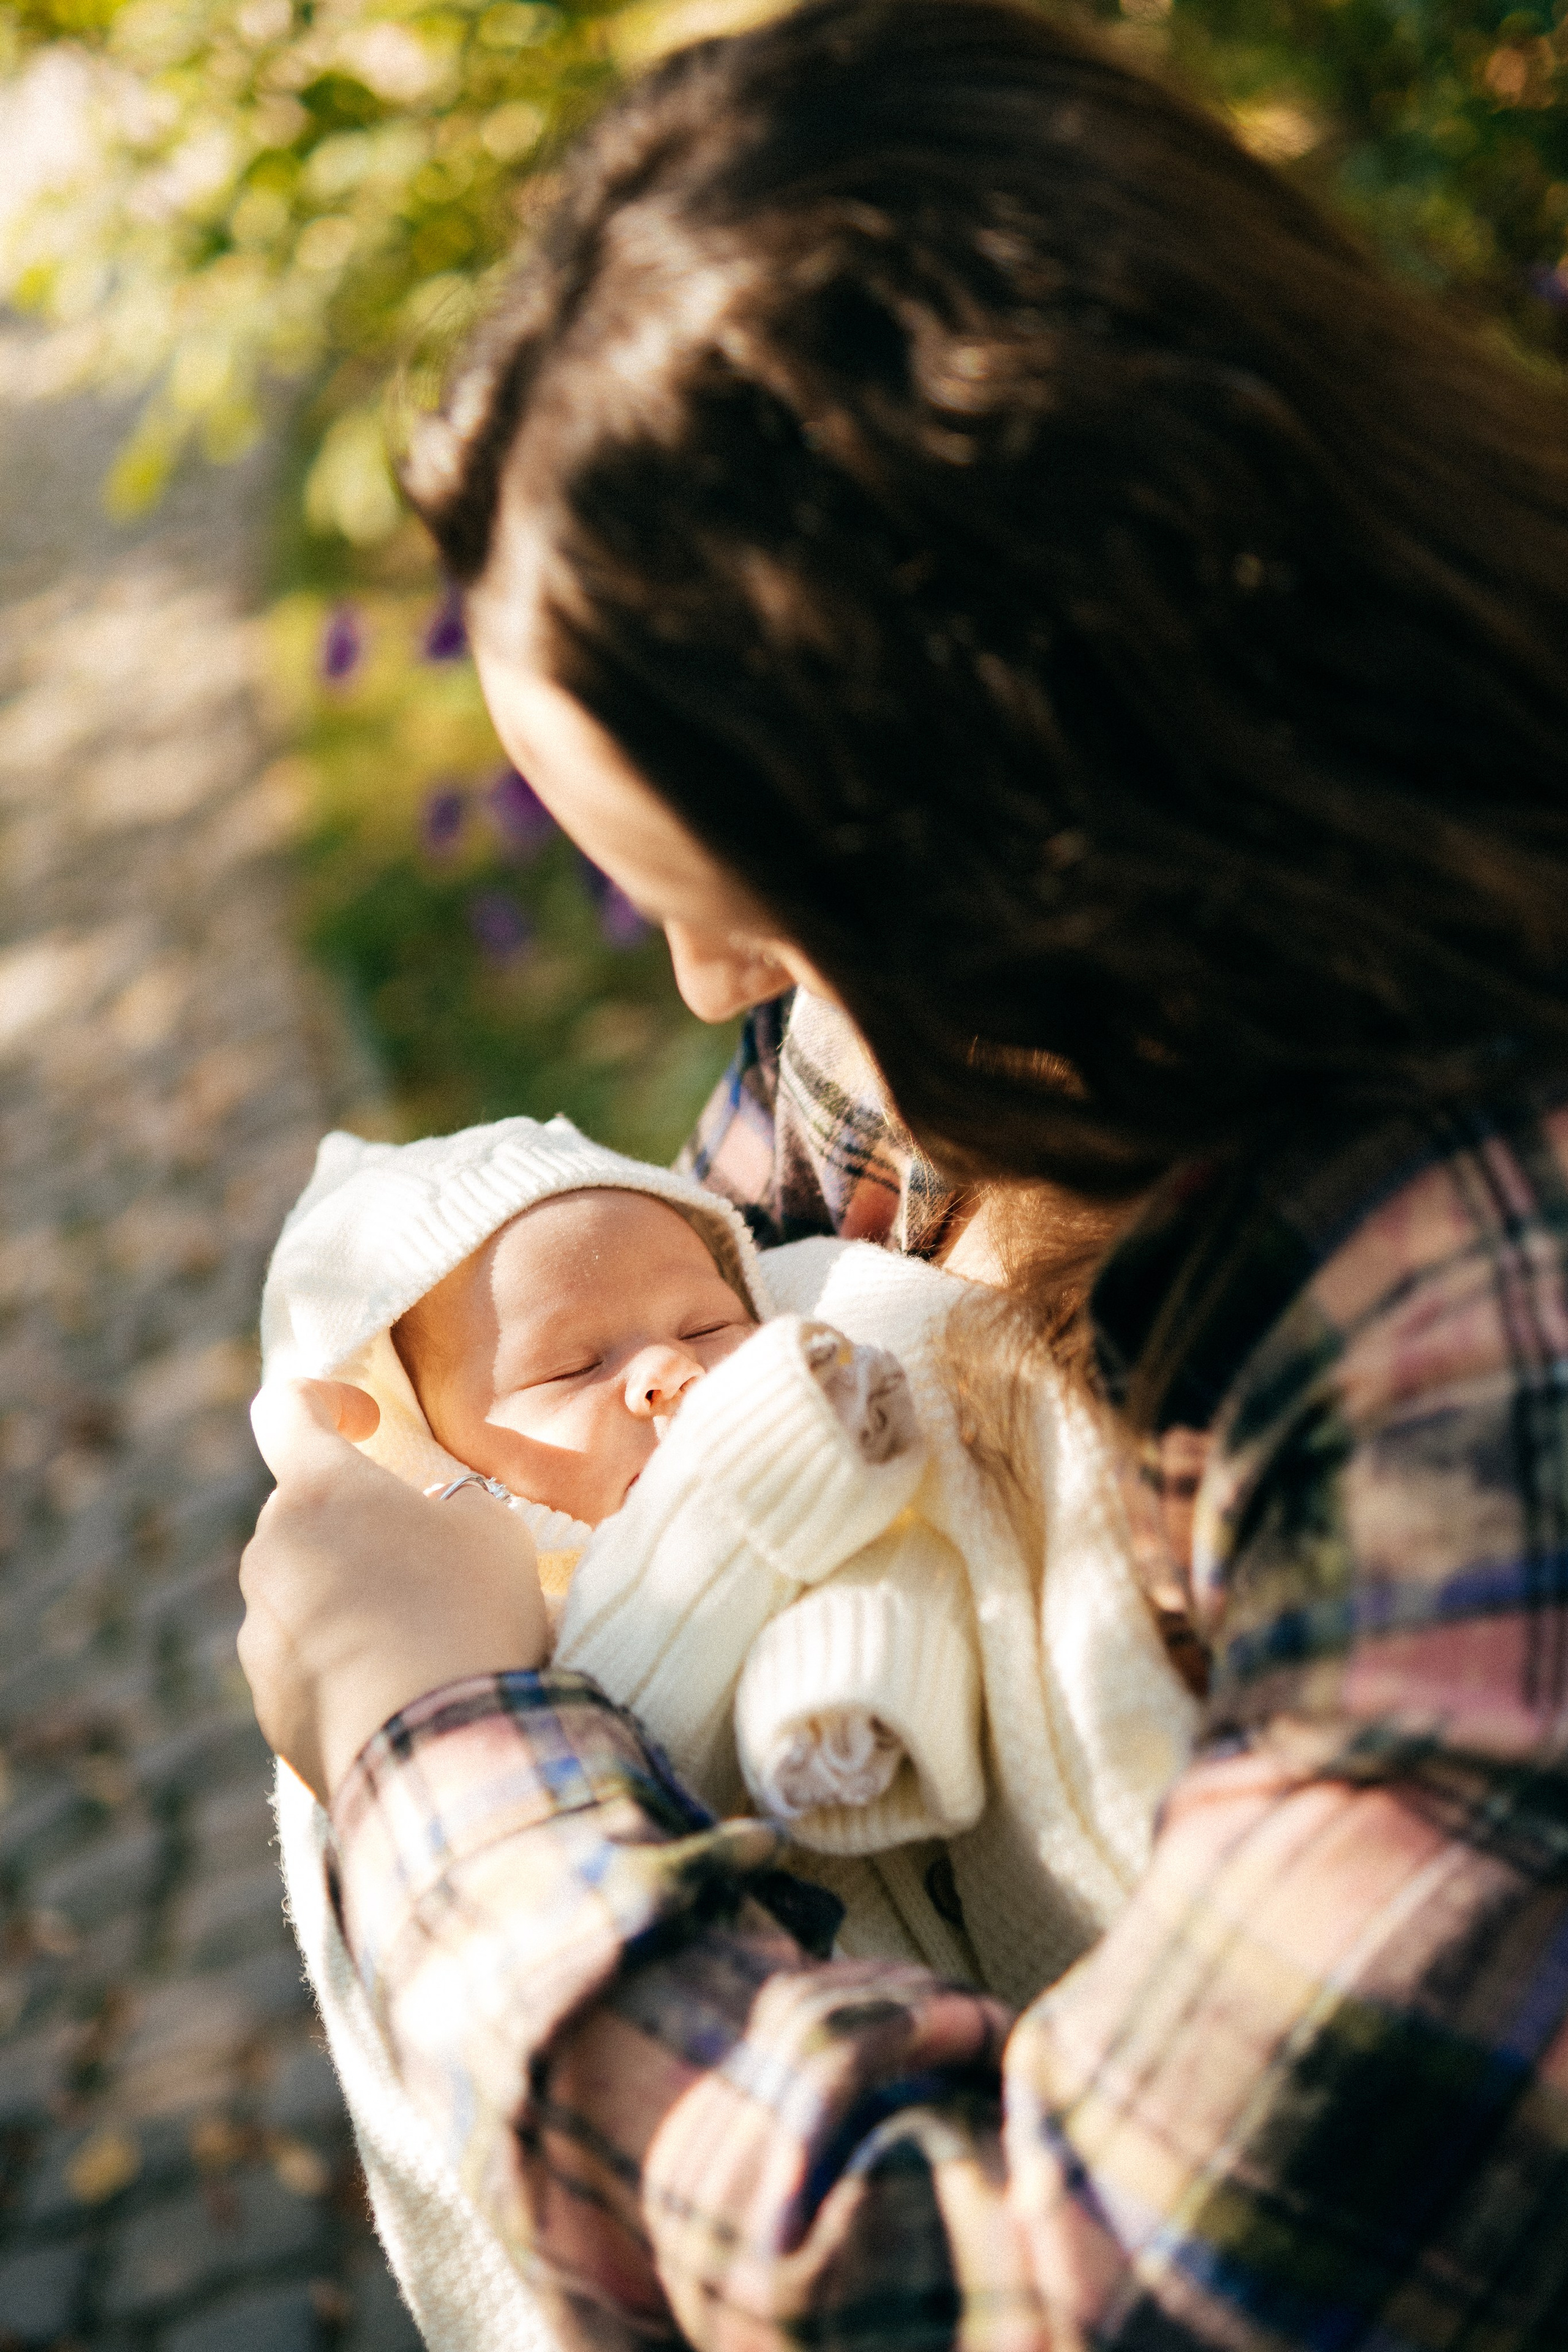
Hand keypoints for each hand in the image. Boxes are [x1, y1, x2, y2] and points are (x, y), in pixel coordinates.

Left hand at [239, 1378, 548, 1801]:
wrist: (439, 1744)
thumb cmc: (471, 1612)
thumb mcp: (493, 1532)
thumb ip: (454, 1506)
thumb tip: (436, 1518)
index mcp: (319, 1489)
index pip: (285, 1408)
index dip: (326, 1401)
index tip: (368, 1423)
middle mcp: (270, 1551)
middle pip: (307, 1513)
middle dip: (359, 1524)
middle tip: (430, 1558)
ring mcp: (259, 1631)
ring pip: (304, 1591)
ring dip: (353, 1596)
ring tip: (427, 1637)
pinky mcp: (269, 1702)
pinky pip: (305, 1663)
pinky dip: (346, 1663)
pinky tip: (404, 1690)